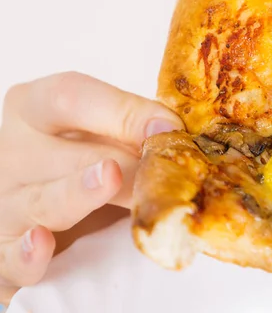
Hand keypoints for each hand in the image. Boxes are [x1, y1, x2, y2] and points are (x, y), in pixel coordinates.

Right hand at [0, 71, 182, 303]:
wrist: (53, 203)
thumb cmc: (79, 158)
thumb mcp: (101, 132)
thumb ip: (131, 128)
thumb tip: (174, 134)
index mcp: (34, 108)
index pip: (70, 97)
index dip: (123, 112)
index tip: (168, 127)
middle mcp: (13, 150)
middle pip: (62, 152)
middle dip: (118, 161)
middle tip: (157, 170)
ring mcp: (6, 201)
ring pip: (44, 201)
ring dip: (81, 193)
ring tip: (111, 181)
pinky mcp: (4, 249)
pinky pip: (11, 256)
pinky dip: (27, 253)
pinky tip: (42, 243)